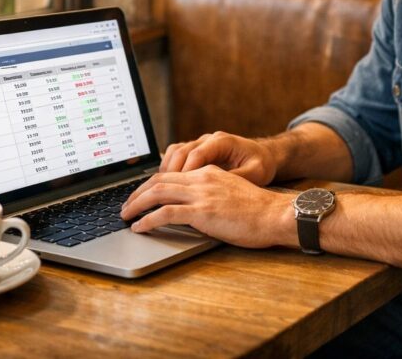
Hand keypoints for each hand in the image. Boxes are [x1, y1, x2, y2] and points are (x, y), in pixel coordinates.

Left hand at [121, 165, 292, 248]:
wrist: (276, 214)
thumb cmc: (260, 211)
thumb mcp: (232, 194)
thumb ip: (212, 196)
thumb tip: (194, 211)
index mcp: (209, 173)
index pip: (172, 173)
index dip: (151, 184)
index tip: (140, 195)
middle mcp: (202, 179)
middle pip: (159, 180)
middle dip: (137, 193)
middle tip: (125, 205)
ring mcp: (201, 194)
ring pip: (157, 193)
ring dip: (136, 204)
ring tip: (125, 216)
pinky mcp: (202, 212)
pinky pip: (166, 213)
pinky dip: (148, 220)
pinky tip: (139, 227)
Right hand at [160, 131, 277, 185]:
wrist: (264, 155)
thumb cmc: (261, 165)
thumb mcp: (256, 173)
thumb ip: (236, 178)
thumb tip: (219, 189)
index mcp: (223, 142)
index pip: (197, 153)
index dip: (185, 171)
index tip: (178, 189)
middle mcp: (209, 139)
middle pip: (181, 151)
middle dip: (168, 173)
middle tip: (161, 193)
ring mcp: (201, 143)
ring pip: (175, 152)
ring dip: (166, 170)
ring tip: (160, 190)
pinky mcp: (197, 151)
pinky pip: (176, 156)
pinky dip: (169, 169)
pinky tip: (166, 186)